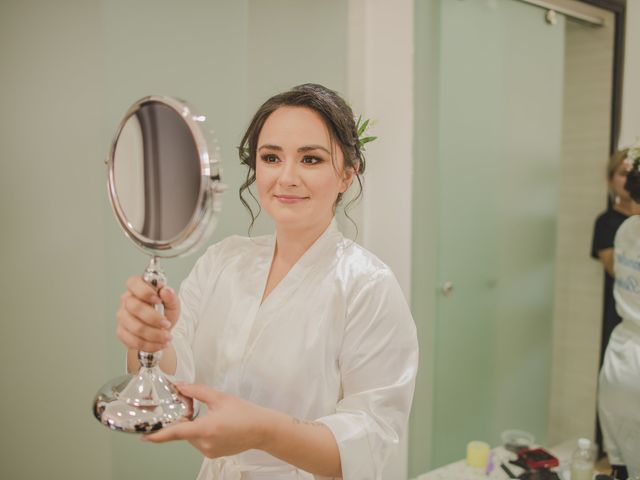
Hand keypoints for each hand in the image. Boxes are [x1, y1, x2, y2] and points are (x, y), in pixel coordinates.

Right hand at [116, 276, 180, 351]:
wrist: (160, 330)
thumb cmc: (165, 312)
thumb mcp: (173, 304)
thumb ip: (171, 297)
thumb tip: (166, 291)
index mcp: (137, 287)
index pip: (133, 283)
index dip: (145, 292)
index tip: (158, 300)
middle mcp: (127, 300)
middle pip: (135, 307)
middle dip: (154, 318)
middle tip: (167, 324)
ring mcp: (122, 316)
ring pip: (135, 327)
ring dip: (154, 335)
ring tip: (167, 337)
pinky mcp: (121, 332)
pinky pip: (133, 340)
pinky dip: (149, 345)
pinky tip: (159, 344)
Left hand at [142, 383, 272, 457]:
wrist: (262, 429)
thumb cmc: (244, 412)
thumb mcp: (219, 398)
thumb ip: (196, 391)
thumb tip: (180, 386)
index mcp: (206, 428)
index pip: (176, 433)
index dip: (158, 435)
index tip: (144, 436)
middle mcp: (205, 444)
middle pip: (184, 433)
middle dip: (185, 421)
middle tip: (192, 409)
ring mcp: (209, 451)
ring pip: (191, 438)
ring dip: (194, 427)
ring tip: (212, 417)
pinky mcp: (214, 454)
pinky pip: (200, 443)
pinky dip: (202, 433)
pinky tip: (216, 425)